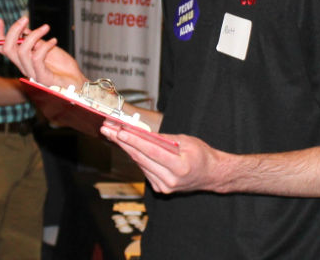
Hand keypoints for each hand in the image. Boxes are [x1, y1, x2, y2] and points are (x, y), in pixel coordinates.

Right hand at [0, 17, 85, 88]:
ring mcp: (32, 73)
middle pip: (8, 48)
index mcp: (23, 60)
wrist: (76, 80)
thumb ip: (34, 40)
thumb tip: (23, 29)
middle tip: (25, 19)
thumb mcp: (47, 47)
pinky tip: (54, 41)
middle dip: (14, 30)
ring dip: (34, 35)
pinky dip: (45, 46)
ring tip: (46, 28)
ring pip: (22, 51)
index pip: (4, 48)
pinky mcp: (42, 78)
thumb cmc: (62, 66)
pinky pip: (37, 58)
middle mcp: (24, 67)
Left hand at [100, 120, 233, 194]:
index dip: (134, 140)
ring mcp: (164, 187)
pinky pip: (144, 169)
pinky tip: (127, 145)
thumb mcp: (186, 141)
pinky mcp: (160, 189)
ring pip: (140, 164)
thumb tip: (141, 132)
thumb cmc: (201, 155)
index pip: (151, 151)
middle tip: (107, 130)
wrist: (211, 175)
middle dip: (123, 142)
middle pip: (141, 158)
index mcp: (180, 167)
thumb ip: (164, 139)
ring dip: (126, 148)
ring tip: (112, 134)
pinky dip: (136, 157)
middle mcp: (170, 180)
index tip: (119, 131)